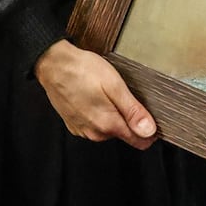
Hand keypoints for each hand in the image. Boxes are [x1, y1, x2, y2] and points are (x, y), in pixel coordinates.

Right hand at [35, 39, 158, 147]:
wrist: (53, 64)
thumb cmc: (82, 70)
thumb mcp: (115, 86)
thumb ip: (133, 111)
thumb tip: (149, 131)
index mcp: (108, 124)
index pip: (138, 141)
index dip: (150, 131)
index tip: (152, 116)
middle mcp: (95, 132)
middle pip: (124, 133)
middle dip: (129, 118)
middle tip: (125, 95)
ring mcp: (82, 129)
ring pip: (109, 129)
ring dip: (113, 115)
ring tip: (107, 93)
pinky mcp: (74, 124)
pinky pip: (95, 124)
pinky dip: (98, 113)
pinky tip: (95, 97)